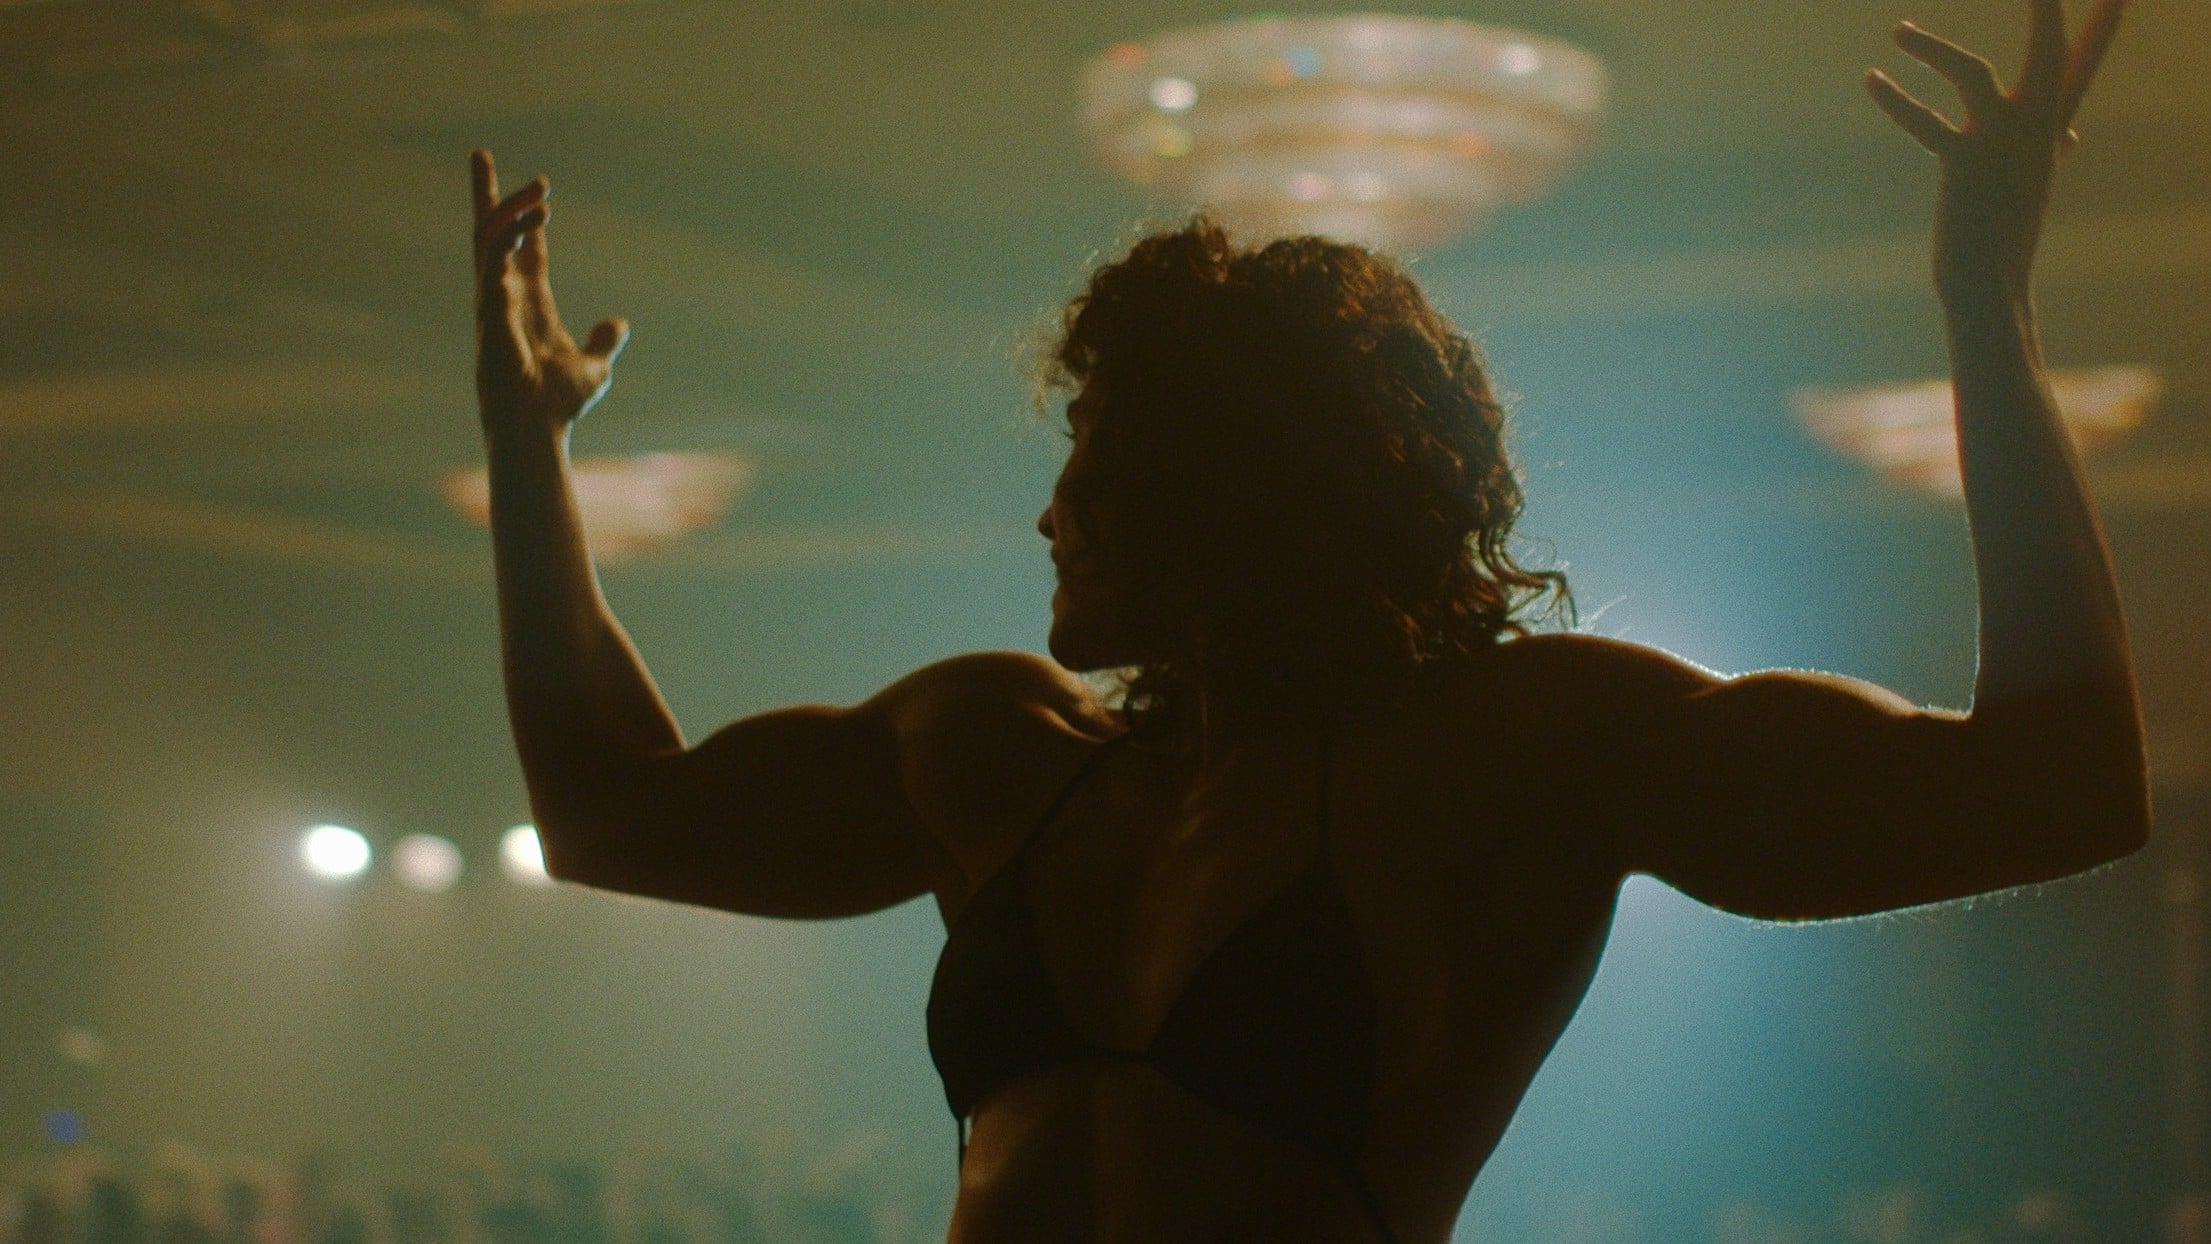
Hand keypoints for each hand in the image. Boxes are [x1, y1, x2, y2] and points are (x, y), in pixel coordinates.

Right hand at [472, 149, 629, 435]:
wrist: (537, 429)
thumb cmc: (557, 404)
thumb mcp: (594, 366)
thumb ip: (604, 343)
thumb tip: (618, 324)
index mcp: (528, 303)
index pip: (522, 250)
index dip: (527, 221)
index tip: (540, 193)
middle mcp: (504, 295)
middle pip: (489, 233)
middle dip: (486, 194)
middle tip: (480, 154)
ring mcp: (492, 300)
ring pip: (488, 239)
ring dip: (509, 209)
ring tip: (541, 190)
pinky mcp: (489, 310)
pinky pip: (491, 263)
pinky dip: (508, 238)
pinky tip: (532, 219)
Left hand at [1865, 0, 2124, 300]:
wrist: (1990, 286)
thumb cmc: (2005, 233)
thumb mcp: (2036, 183)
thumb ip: (2050, 149)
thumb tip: (2069, 136)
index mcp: (2051, 129)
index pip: (2084, 64)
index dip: (2101, 26)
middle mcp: (2036, 130)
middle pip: (2052, 52)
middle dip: (2047, 11)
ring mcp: (2002, 144)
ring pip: (1972, 73)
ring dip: (1933, 49)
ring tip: (1898, 31)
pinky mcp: (1965, 164)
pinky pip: (1925, 123)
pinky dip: (1896, 100)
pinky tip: (1873, 79)